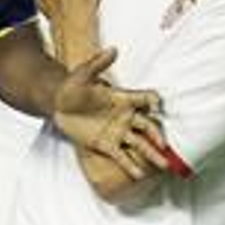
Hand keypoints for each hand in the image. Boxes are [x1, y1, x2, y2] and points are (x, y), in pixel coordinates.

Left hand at [52, 47, 166, 179]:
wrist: (58, 104)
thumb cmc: (72, 87)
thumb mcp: (82, 74)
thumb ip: (97, 63)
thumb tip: (113, 49)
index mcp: (123, 98)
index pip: (144, 98)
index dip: (153, 101)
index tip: (157, 106)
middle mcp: (125, 116)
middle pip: (147, 126)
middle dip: (158, 136)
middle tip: (166, 146)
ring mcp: (117, 132)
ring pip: (139, 144)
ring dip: (152, 154)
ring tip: (164, 165)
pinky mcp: (106, 144)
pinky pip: (121, 156)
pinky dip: (130, 165)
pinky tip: (139, 175)